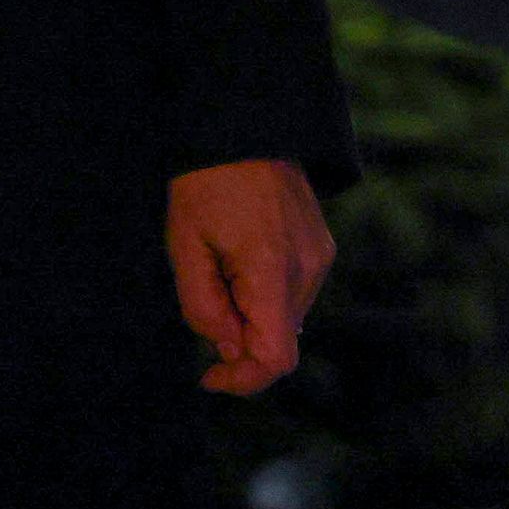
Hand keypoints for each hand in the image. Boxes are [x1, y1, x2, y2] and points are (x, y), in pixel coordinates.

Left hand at [167, 159, 334, 396]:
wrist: (247, 128)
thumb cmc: (208, 185)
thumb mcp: (185, 247)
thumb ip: (203, 308)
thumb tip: (228, 347)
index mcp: (272, 269)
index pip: (276, 358)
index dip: (243, 380)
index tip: (209, 374)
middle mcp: (307, 268)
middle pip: (279, 340)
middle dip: (239, 340)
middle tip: (206, 298)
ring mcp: (320, 257)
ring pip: (286, 319)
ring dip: (252, 315)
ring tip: (223, 267)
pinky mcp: (323, 247)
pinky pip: (294, 293)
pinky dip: (266, 295)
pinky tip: (243, 259)